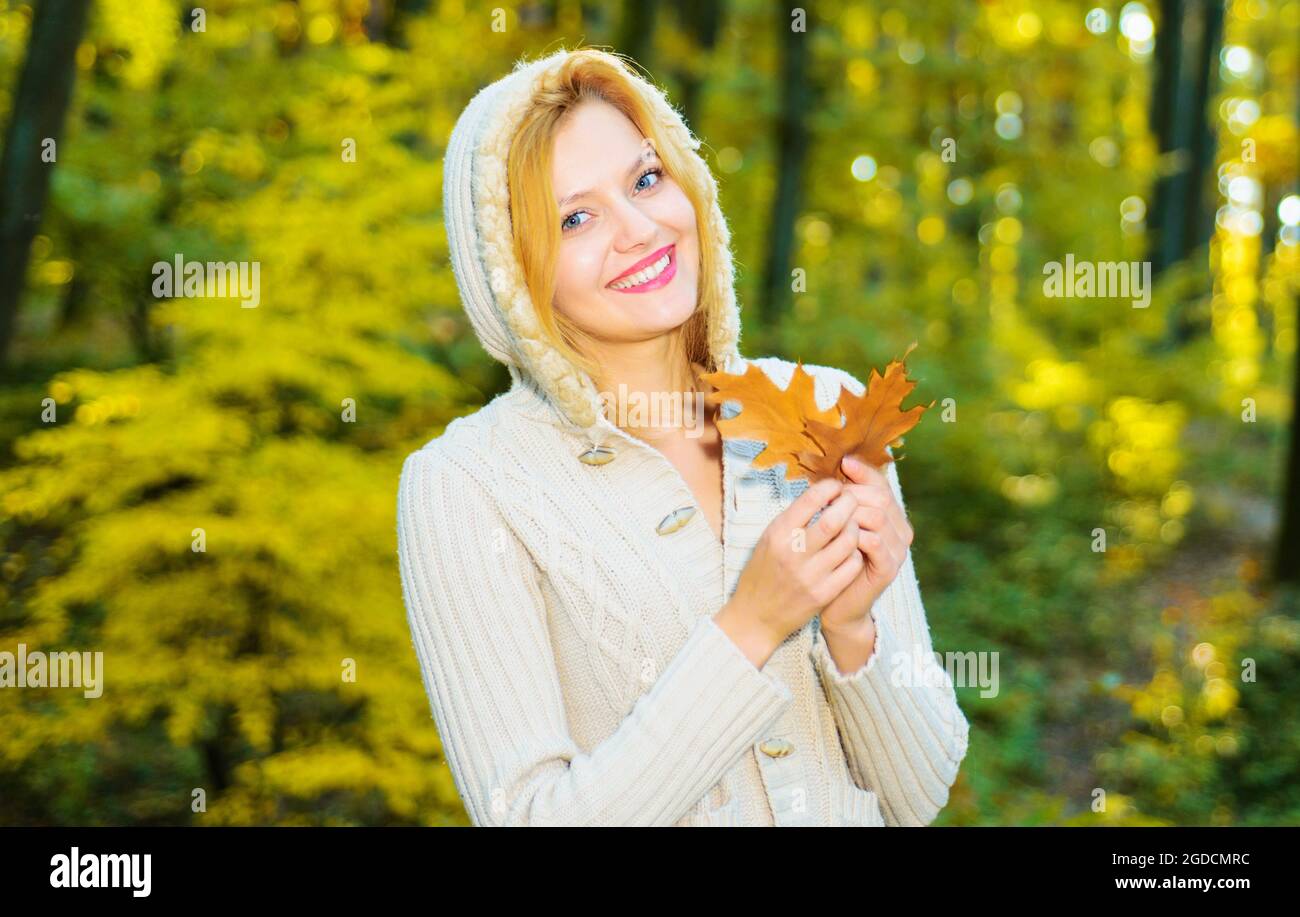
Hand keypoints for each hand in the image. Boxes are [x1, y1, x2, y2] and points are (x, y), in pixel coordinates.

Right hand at [715, 477, 865, 668]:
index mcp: (777, 534)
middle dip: (849, 504)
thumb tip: (820, 494)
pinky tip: (851, 550)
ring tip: (853, 525)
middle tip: (852, 501)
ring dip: (856, 528)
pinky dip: (856, 553)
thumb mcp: (767, 540)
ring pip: (849, 541)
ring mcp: (810, 575)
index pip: (811, 499)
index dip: (830, 487)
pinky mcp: (823, 594)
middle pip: (834, 519)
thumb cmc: (761, 572)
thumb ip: (792, 519)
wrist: (755, 617)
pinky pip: (852, 566)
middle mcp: (793, 552)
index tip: (837, 486)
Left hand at [818, 455, 913, 639]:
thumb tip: (842, 462)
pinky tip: (838, 534)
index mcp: (891, 517)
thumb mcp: (839, 526)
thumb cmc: (834, 561)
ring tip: (830, 514)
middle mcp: (900, 532)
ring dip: (852, 512)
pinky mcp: (888, 569)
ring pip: (879, 517)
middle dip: (854, 492)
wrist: (838, 605)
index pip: (882, 485)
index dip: (864, 472)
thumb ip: (844, 500)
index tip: (843, 463)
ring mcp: (897, 551)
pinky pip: (875, 542)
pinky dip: (856, 534)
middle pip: (881, 498)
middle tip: (831, 494)